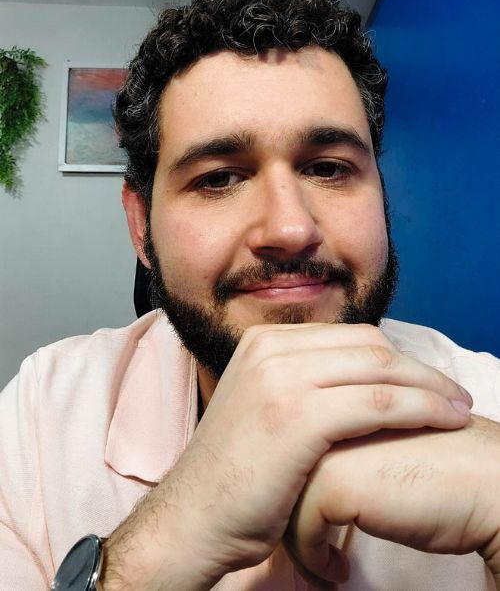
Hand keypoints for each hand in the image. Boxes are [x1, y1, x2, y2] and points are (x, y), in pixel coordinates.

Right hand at [102, 323, 472, 589]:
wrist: (193, 517)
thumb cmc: (236, 474)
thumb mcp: (264, 406)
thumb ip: (303, 381)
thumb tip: (362, 378)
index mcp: (264, 342)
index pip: (351, 335)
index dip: (397, 357)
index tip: (425, 381)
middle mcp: (271, 349)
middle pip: (369, 346)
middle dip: (420, 369)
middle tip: (452, 394)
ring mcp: (282, 379)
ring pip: (381, 370)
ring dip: (430, 388)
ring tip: (458, 409)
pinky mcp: (298, 416)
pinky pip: (380, 403)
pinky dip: (420, 410)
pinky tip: (442, 422)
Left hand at [285, 415, 499, 588]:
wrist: (484, 480)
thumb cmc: (437, 467)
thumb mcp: (376, 442)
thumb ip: (342, 440)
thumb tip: (304, 471)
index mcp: (331, 395)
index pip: (287, 439)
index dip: (293, 483)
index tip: (298, 518)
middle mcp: (319, 411)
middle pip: (280, 465)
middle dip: (286, 510)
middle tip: (305, 544)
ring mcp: (323, 441)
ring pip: (283, 494)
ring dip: (296, 535)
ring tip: (320, 558)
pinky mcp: (334, 479)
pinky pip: (301, 526)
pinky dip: (312, 555)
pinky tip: (337, 568)